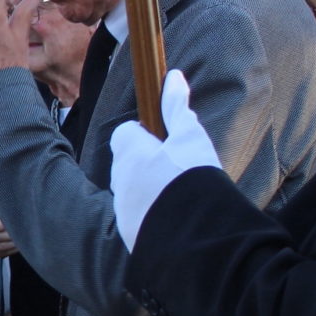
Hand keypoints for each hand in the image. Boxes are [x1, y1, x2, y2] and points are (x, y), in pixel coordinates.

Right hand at [0, 206, 17, 257]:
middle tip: (23, 234)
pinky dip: (11, 251)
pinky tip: (18, 247)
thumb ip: (3, 211)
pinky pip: (0, 254)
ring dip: (12, 245)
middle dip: (10, 237)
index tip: (17, 224)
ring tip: (22, 242)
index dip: (5, 226)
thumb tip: (15, 211)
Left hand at [109, 70, 220, 250]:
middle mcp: (119, 178)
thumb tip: (173, 77)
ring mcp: (122, 208)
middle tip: (177, 170)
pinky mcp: (129, 234)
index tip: (166, 143)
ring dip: (148, 190)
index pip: (126, 132)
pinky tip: (174, 218)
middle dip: (147, 163)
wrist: (196, 239)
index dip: (146, 135)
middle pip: (128, 161)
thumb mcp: (191, 137)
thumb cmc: (192, 180)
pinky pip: (137, 217)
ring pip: (131, 190)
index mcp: (129, 151)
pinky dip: (151, 215)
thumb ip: (177, 106)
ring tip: (179, 196)